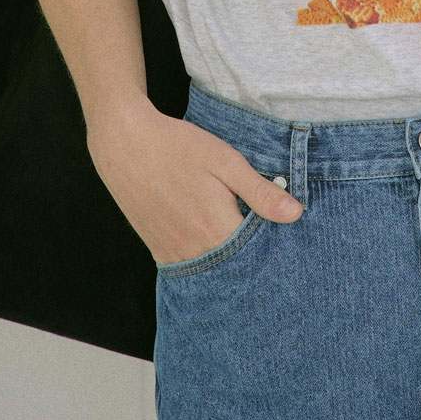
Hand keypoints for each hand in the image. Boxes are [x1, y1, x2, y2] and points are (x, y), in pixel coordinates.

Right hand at [106, 101, 301, 267]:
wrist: (125, 145)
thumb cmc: (177, 147)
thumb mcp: (225, 161)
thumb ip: (259, 192)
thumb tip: (295, 214)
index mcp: (218, 227)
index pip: (259, 252)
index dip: (273, 245)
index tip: (282, 236)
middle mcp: (197, 250)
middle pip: (238, 268)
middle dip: (254, 260)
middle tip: (264, 246)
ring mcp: (177, 255)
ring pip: (215, 273)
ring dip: (231, 265)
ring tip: (239, 247)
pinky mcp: (161, 253)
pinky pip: (192, 271)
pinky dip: (208, 265)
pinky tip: (215, 251)